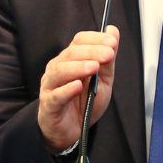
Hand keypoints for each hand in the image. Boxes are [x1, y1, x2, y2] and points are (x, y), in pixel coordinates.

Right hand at [37, 27, 120, 152]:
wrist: (71, 131)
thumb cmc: (84, 103)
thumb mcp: (103, 80)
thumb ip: (108, 58)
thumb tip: (113, 31)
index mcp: (70, 59)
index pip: (79, 41)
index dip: (95, 39)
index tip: (112, 42)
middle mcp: (57, 68)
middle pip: (71, 54)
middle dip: (91, 52)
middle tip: (108, 54)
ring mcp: (51, 86)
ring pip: (60, 71)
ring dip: (78, 67)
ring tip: (93, 67)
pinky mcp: (49, 104)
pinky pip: (56, 95)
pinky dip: (66, 90)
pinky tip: (77, 86)